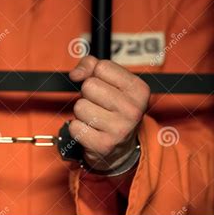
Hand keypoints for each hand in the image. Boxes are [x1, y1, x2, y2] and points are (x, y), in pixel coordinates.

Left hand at [68, 56, 149, 172]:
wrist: (120, 149)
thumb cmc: (113, 109)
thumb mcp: (111, 82)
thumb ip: (91, 66)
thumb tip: (76, 74)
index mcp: (139, 90)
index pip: (102, 67)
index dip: (95, 75)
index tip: (103, 87)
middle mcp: (133, 110)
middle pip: (89, 86)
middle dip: (88, 94)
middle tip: (99, 105)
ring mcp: (119, 129)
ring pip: (80, 106)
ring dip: (82, 112)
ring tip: (95, 119)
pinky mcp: (103, 145)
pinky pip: (74, 126)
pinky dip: (78, 128)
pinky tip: (91, 131)